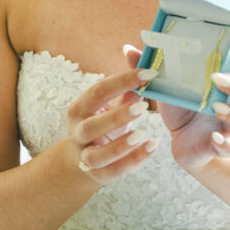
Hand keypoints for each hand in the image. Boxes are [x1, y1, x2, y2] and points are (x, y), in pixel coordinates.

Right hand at [66, 68, 158, 184]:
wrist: (80, 159)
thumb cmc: (101, 124)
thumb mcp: (109, 105)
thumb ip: (125, 86)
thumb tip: (136, 54)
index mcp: (80, 108)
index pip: (98, 91)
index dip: (122, 81)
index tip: (148, 73)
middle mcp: (78, 133)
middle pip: (92, 126)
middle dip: (117, 116)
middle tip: (143, 106)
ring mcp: (85, 156)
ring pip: (98, 155)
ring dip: (120, 145)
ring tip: (142, 134)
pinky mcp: (98, 175)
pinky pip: (114, 171)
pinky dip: (133, 161)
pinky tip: (151, 148)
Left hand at [123, 44, 229, 170]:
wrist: (181, 140)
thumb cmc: (181, 107)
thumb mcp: (167, 86)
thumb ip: (151, 67)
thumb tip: (128, 49)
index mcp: (228, 86)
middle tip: (217, 78)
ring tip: (216, 107)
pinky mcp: (219, 148)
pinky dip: (226, 144)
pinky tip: (216, 138)